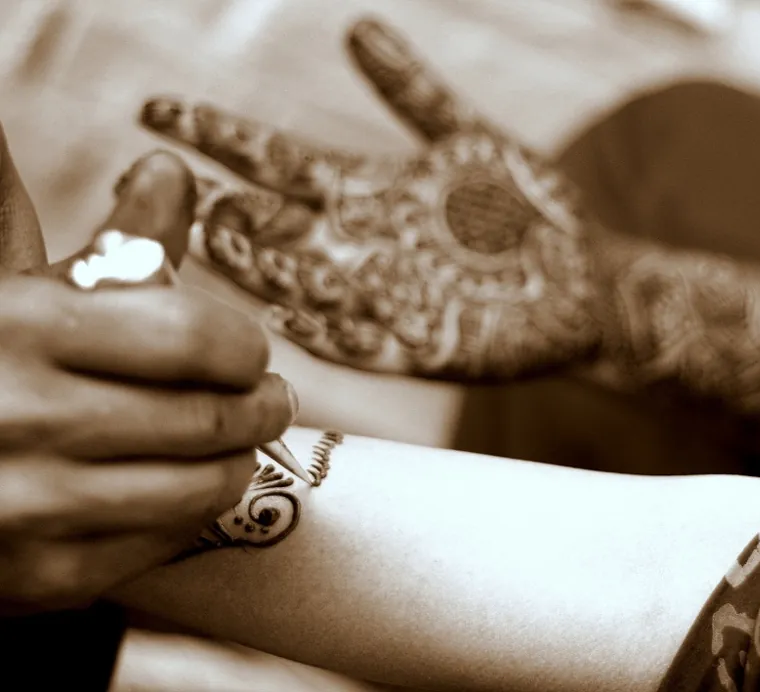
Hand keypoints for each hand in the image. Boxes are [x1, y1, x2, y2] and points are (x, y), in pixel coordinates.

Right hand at [0, 136, 296, 613]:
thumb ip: (118, 244)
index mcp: (22, 327)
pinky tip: (181, 489)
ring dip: (238, 461)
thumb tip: (173, 171)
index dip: (243, 348)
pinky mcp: (42, 579)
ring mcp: (29, 508)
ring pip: (204, 486)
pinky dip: (192, 513)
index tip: (249, 354)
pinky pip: (167, 542)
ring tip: (235, 443)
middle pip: (211, 417)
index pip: (194, 339)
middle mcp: (20, 418)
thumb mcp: (36, 296)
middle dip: (261, 406)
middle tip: (270, 401)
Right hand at [138, 18, 600, 380]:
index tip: (156, 109)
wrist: (591, 285)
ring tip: (213, 246)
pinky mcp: (424, 347)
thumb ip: (415, 94)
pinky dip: (329, 334)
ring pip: (305, 285)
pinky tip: (293, 320)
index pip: (275, 161)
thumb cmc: (532, 211)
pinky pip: (365, 345)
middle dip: (221, 211)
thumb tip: (356, 29)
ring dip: (260, 269)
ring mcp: (387, 299)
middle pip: (274, 228)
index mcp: (367, 193)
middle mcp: (362, 246)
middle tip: (169, 192)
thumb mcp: (474, 142)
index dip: (217, 136)